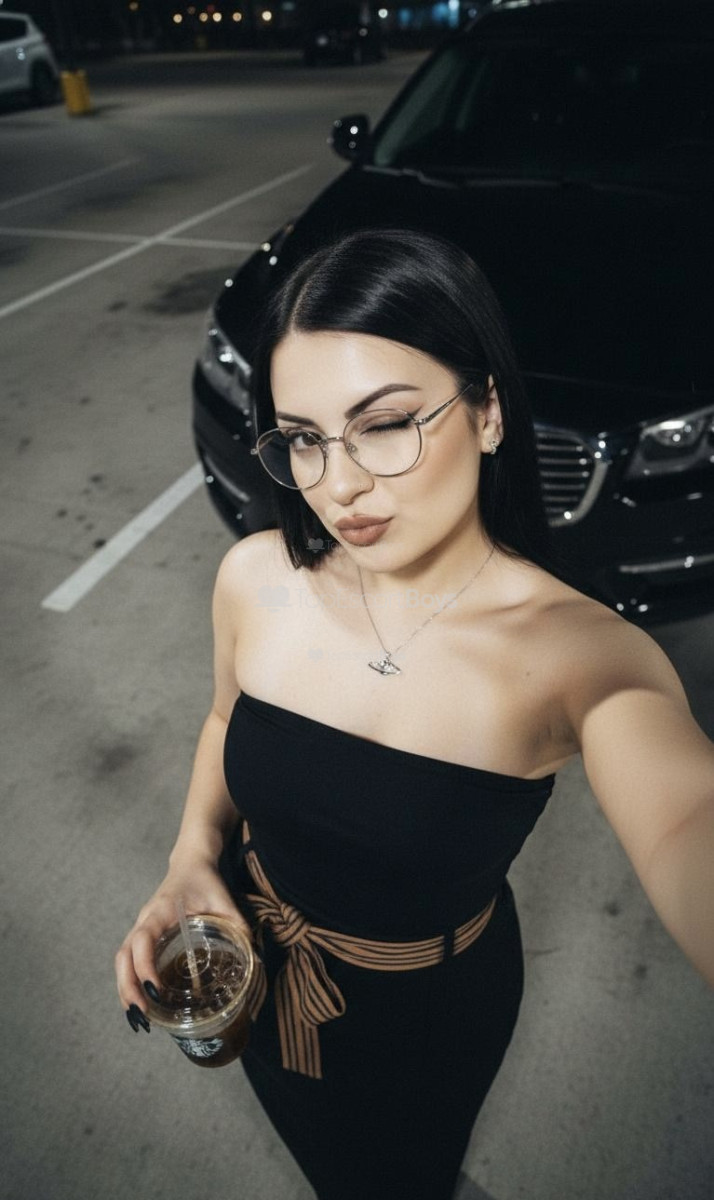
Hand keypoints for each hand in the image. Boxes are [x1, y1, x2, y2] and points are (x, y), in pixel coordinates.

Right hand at [114, 856, 250, 1018]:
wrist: (190, 863)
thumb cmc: (205, 881)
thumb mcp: (224, 900)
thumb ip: (238, 926)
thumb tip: (255, 959)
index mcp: (161, 911)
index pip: (143, 940)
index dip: (145, 967)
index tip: (156, 990)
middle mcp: (145, 920)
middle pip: (123, 956)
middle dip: (128, 988)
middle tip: (142, 1016)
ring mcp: (140, 926)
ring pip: (121, 960)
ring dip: (125, 989)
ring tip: (138, 1018)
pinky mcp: (142, 933)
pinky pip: (127, 959)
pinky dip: (128, 982)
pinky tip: (138, 1002)